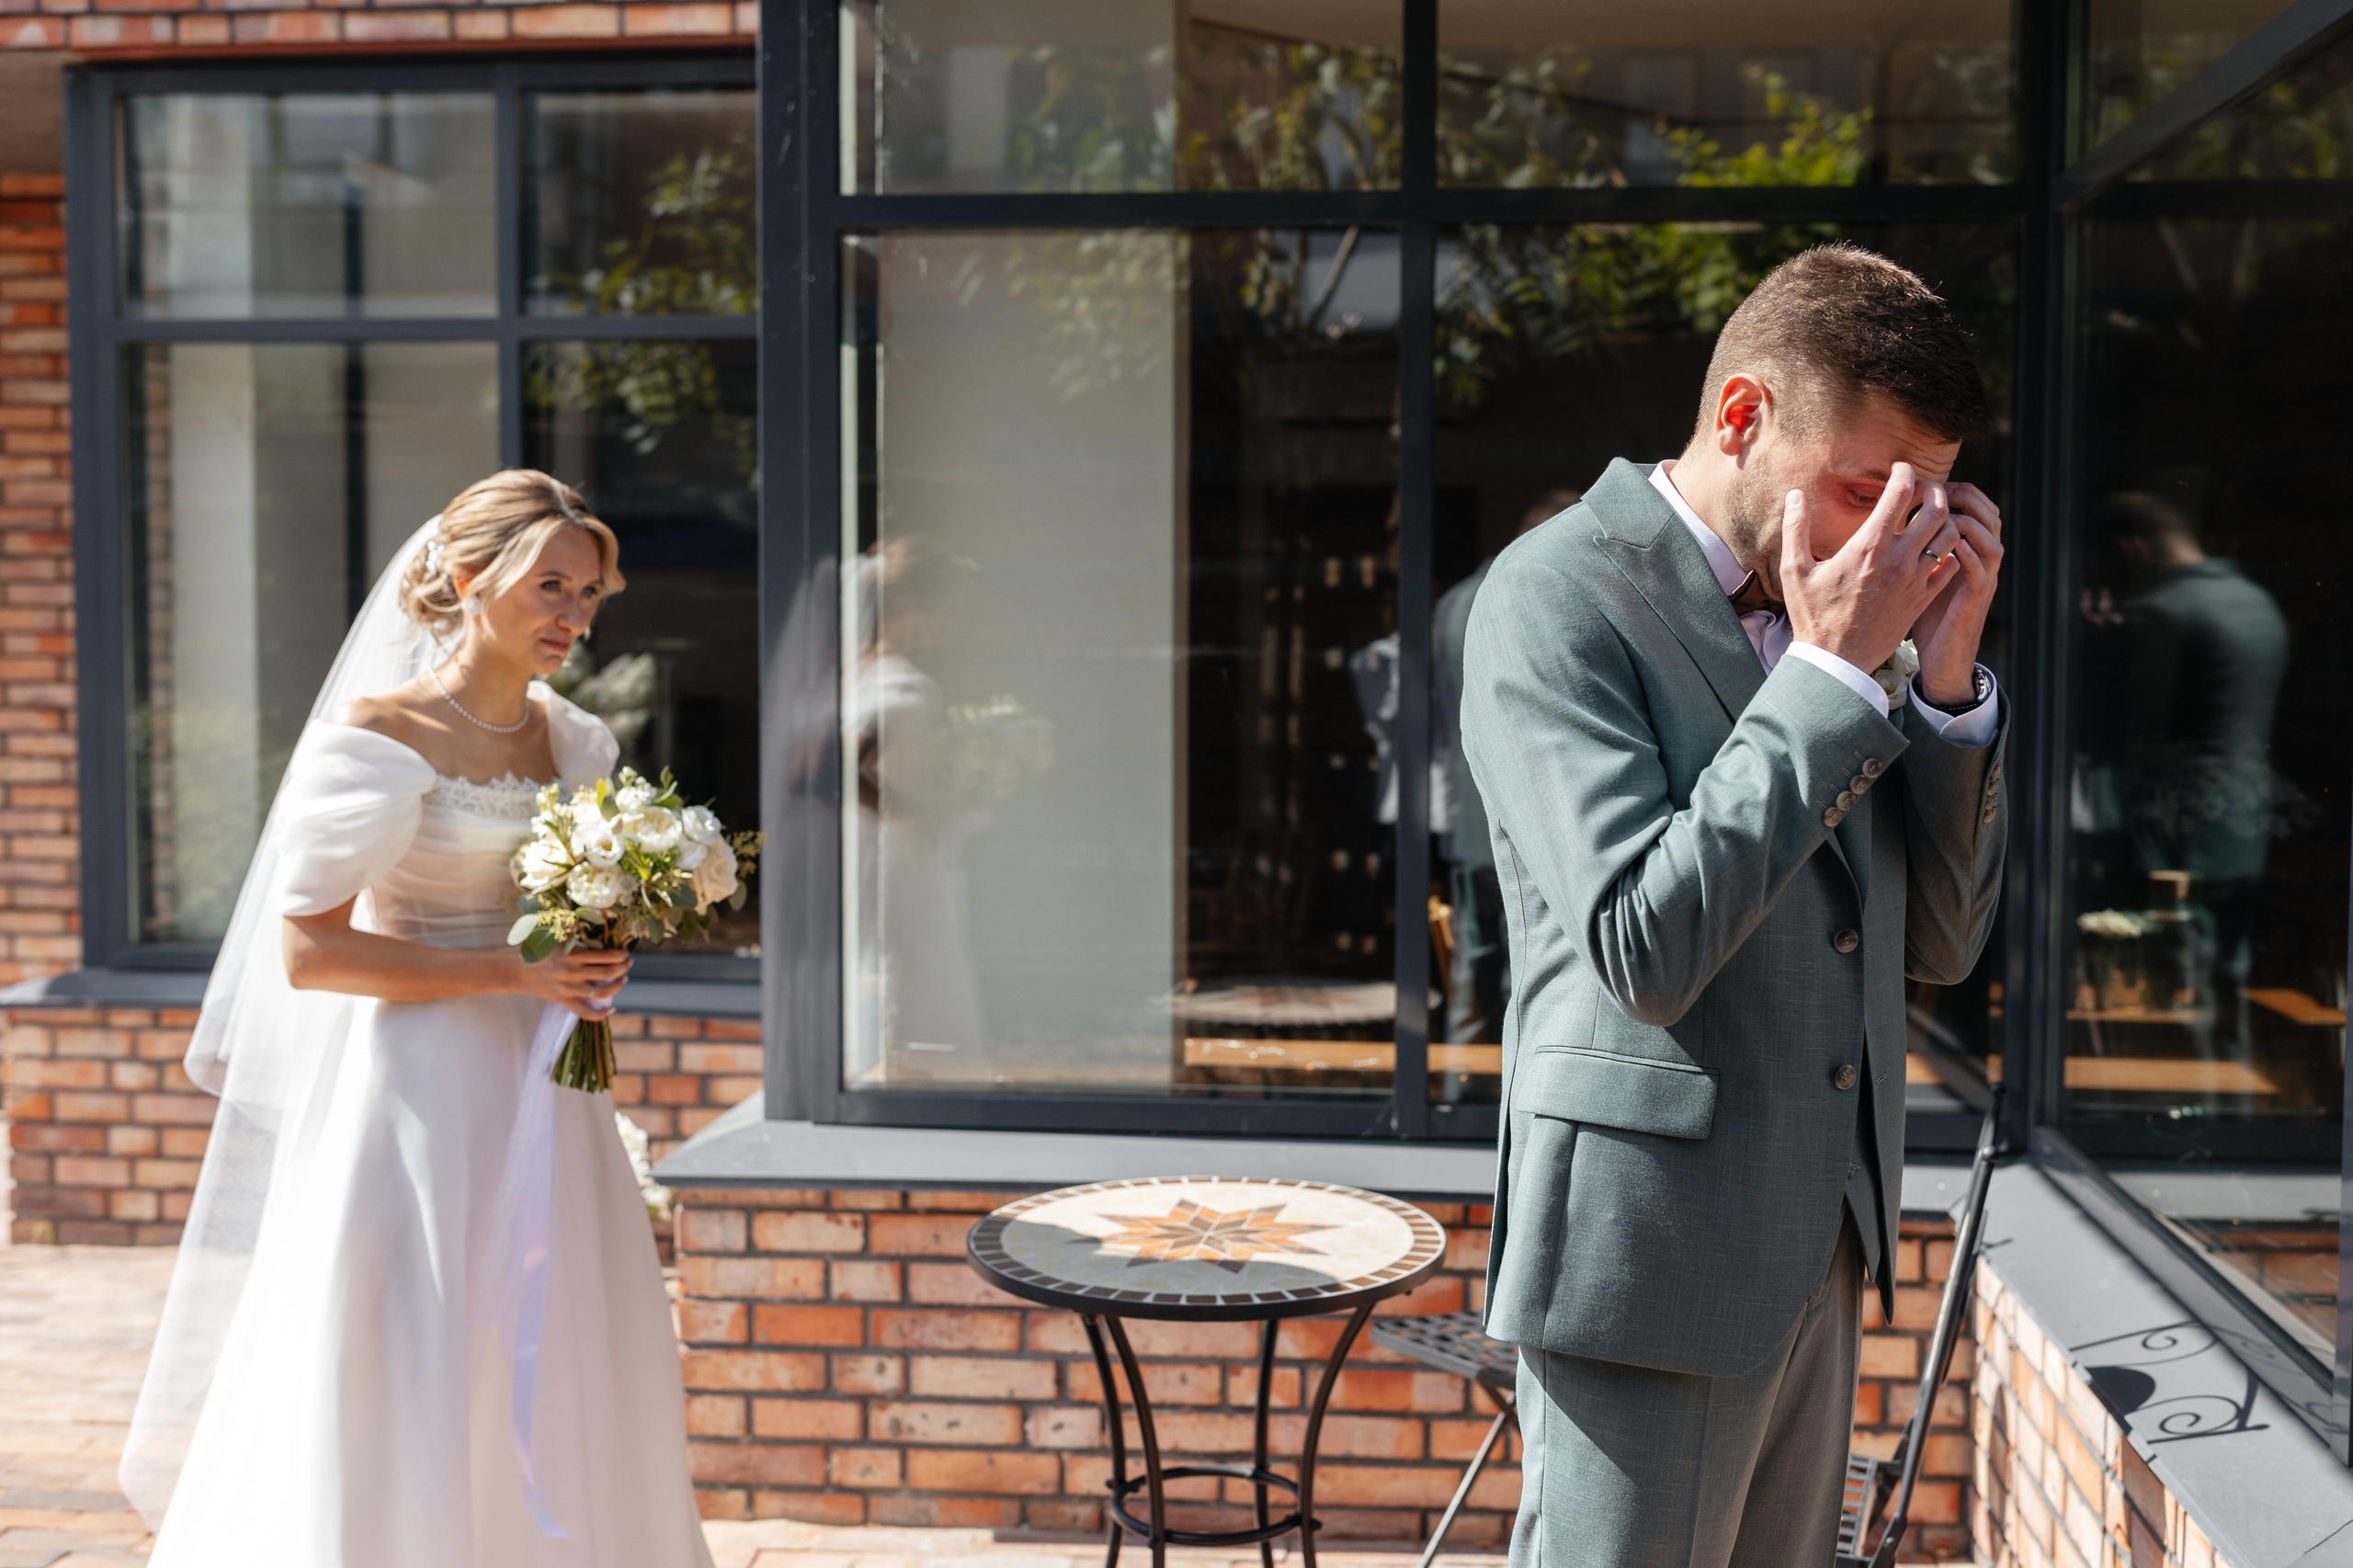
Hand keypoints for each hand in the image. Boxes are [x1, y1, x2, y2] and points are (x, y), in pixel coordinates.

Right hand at [510, 944, 631, 1020]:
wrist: (513, 970)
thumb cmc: (534, 950)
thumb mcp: (554, 936)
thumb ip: (572, 932)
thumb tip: (588, 919)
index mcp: (573, 954)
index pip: (606, 955)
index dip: (620, 955)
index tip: (624, 953)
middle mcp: (574, 971)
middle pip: (609, 972)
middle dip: (624, 968)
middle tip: (628, 964)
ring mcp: (569, 987)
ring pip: (602, 992)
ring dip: (618, 986)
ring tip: (623, 980)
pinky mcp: (563, 1000)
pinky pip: (585, 1012)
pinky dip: (600, 1014)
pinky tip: (611, 1009)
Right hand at [1781, 463, 1968, 680]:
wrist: (1836, 661)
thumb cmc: (1813, 615)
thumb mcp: (1794, 570)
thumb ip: (1796, 528)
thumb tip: (1795, 495)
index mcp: (1869, 546)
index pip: (1901, 492)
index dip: (1904, 472)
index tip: (1899, 468)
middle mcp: (1899, 559)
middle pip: (1936, 509)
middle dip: (1934, 490)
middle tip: (1923, 488)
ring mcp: (1915, 580)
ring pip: (1950, 536)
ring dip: (1945, 520)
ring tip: (1931, 516)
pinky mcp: (1923, 599)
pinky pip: (1951, 566)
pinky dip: (1950, 550)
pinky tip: (1934, 548)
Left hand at [1908, 482, 2003, 704]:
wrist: (1937, 663)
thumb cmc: (1921, 617)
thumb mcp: (1916, 576)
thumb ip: (1909, 547)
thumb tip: (1881, 519)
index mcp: (1963, 553)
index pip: (1972, 510)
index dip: (1957, 492)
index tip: (1930, 482)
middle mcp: (1977, 564)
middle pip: (1988, 517)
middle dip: (1968, 499)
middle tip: (1943, 490)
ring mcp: (1979, 583)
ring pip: (1991, 542)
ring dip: (1972, 524)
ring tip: (1949, 514)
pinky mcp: (1974, 603)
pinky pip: (1981, 573)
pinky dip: (1970, 556)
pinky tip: (1953, 546)